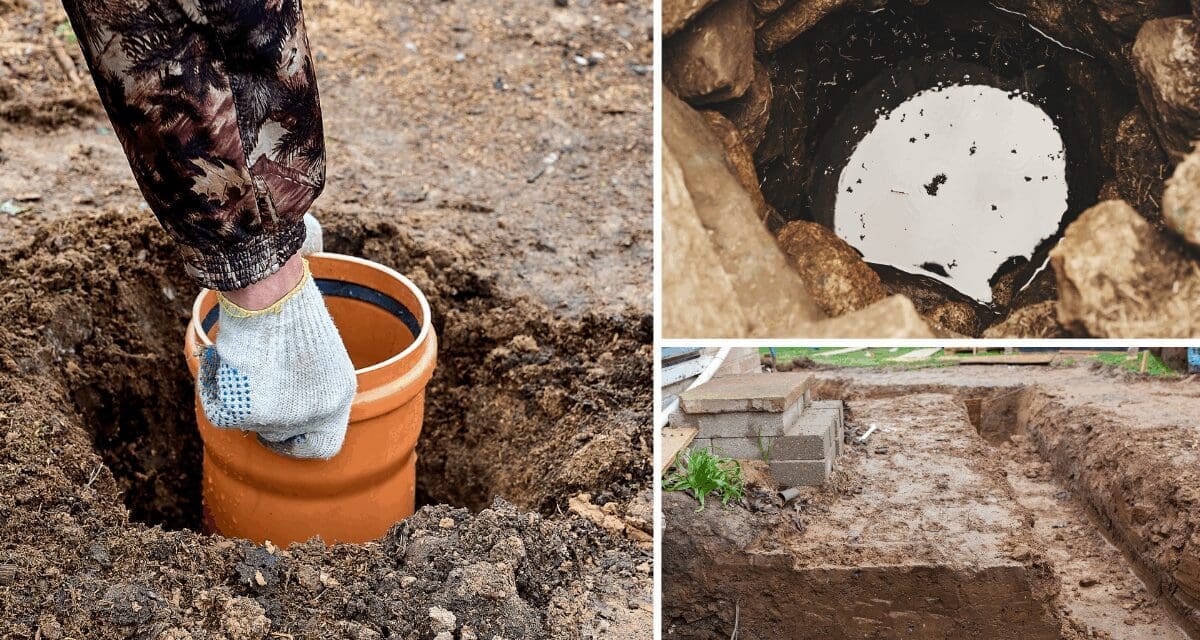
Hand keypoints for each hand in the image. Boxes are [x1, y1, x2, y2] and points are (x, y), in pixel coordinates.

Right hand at [199, 254, 355, 458]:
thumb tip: (281, 402)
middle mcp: (316, 412)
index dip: (300, 442)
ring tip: (240, 356)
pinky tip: (221, 360)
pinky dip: (213, 387)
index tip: (282, 433)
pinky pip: (219, 410)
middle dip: (261, 415)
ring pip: (247, 421)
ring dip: (238, 393)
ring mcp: (283, 416)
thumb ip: (309, 385)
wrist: (271, 295)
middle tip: (247, 388)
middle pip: (280, 436)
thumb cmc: (291, 310)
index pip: (324, 444)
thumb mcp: (318, 353)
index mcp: (340, 396)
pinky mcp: (249, 411)